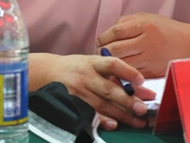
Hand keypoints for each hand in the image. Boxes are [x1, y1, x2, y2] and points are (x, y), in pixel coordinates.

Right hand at [37, 53, 154, 129]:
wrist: (46, 73)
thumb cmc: (77, 68)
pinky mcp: (71, 105)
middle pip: (109, 89)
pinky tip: (115, 125)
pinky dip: (102, 121)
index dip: (128, 72)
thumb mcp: (92, 63)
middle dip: (128, 101)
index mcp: (93, 62)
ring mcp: (77, 92)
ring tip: (138, 121)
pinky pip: (89, 114)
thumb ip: (113, 74)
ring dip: (122, 115)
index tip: (142, 81)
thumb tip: (140, 88)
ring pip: (102, 105)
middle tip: (143, 109)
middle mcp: (85, 76)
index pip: (113, 64)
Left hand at [97, 13, 189, 77]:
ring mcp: (149, 59)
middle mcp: (146, 42)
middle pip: (114, 49)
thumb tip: (109, 31)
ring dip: (110, 64)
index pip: (115, 32)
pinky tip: (119, 70)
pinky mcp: (151, 72)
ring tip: (108, 62)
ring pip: (120, 64)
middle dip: (103, 52)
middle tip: (100, 53)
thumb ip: (129, 21)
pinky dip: (121, 73)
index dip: (103, 38)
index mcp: (145, 25)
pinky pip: (130, 74)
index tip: (100, 41)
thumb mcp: (150, 18)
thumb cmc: (169, 30)